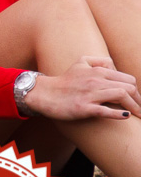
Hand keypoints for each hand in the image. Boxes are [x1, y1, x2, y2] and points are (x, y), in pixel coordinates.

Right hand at [23, 57, 140, 120]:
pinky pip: (105, 110)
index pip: (128, 79)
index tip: (137, 100)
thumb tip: (116, 68)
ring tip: (139, 115)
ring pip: (121, 96)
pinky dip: (118, 114)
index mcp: (97, 71)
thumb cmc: (65, 81)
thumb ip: (100, 60)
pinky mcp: (83, 108)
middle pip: (128, 87)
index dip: (136, 90)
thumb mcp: (81, 63)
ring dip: (135, 107)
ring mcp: (90, 94)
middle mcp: (95, 80)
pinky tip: (125, 116)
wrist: (45, 94)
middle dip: (139, 100)